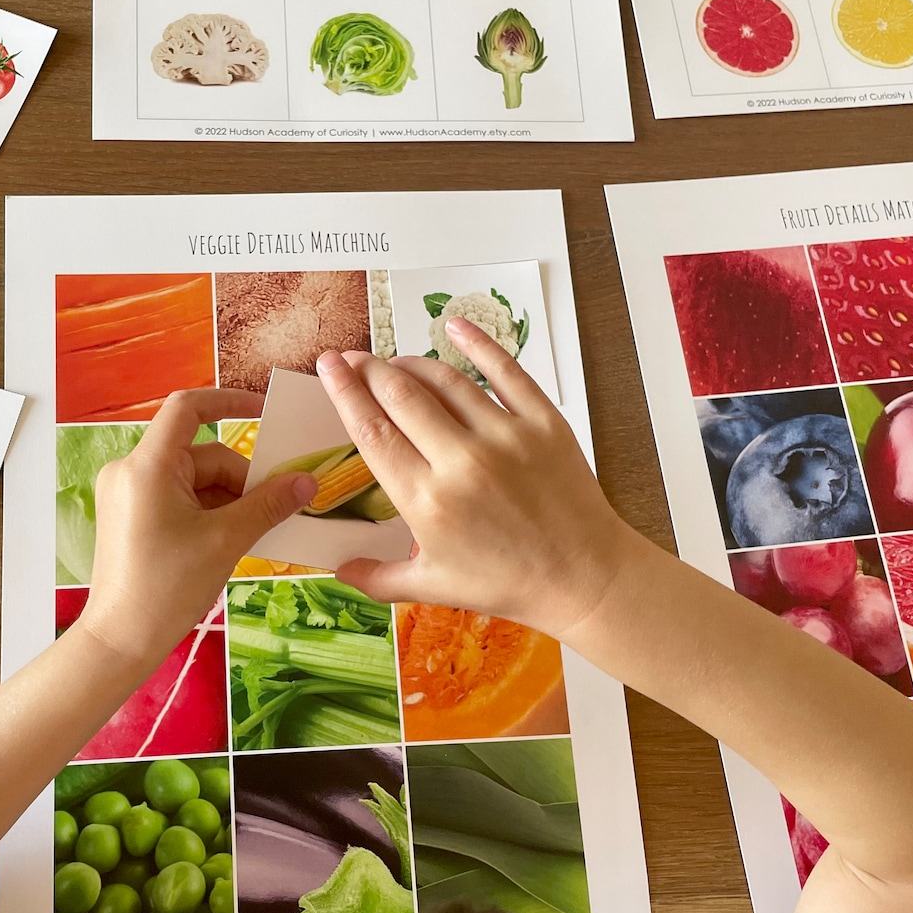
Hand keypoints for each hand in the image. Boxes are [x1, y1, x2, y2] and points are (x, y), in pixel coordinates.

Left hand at [77, 388, 316, 667]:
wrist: (120, 640)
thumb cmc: (167, 588)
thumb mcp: (226, 541)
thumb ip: (268, 504)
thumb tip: (307, 481)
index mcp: (146, 466)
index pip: (188, 408)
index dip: (229, 401)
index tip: (265, 412)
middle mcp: (129, 471)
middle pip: (200, 454)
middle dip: (239, 479)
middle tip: (274, 510)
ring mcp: (126, 494)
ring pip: (193, 480)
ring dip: (227, 500)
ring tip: (250, 535)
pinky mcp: (129, 516)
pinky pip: (178, 498)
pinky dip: (207, 512)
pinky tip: (228, 540)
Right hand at [316, 317, 640, 640]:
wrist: (583, 577)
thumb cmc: (506, 583)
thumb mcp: (435, 587)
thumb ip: (380, 578)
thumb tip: (337, 570)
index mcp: (425, 502)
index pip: (372, 432)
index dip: (345, 393)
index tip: (328, 366)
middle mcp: (459, 462)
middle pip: (401, 396)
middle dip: (369, 369)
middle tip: (352, 357)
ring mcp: (504, 437)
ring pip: (445, 380)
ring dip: (411, 361)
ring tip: (393, 360)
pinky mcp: (542, 422)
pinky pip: (505, 371)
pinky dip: (477, 344)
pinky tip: (453, 326)